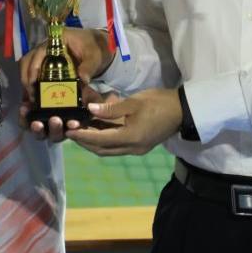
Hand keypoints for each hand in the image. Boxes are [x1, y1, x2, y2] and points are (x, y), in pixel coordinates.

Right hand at [18, 28, 113, 98]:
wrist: (99, 46)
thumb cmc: (95, 47)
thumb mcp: (95, 56)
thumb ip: (89, 67)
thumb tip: (83, 80)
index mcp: (56, 40)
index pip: (38, 53)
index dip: (33, 68)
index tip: (33, 84)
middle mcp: (46, 46)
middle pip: (27, 60)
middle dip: (26, 78)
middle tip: (32, 96)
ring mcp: (45, 54)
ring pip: (28, 66)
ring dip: (27, 82)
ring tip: (32, 99)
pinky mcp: (47, 63)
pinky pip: (35, 72)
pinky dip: (32, 83)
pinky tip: (35, 97)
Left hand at [21, 84, 110, 142]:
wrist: (61, 79)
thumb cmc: (80, 89)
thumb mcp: (89, 93)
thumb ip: (90, 96)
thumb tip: (89, 98)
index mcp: (76, 125)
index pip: (76, 131)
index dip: (75, 130)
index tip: (73, 123)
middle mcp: (61, 128)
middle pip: (57, 136)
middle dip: (55, 130)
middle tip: (55, 120)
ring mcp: (45, 124)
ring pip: (41, 133)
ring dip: (38, 129)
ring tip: (35, 122)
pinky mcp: (32, 119)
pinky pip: (26, 124)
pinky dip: (24, 119)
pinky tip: (24, 108)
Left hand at [66, 88, 181, 155]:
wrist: (183, 110)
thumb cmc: (159, 102)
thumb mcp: (134, 102)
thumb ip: (111, 109)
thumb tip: (90, 110)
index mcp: (130, 138)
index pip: (100, 140)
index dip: (82, 136)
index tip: (68, 130)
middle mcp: (132, 148)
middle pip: (102, 150)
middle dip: (85, 142)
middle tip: (71, 131)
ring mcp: (136, 149)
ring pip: (109, 150)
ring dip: (94, 143)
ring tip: (81, 131)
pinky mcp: (140, 146)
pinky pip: (116, 147)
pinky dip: (105, 140)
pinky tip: (98, 130)